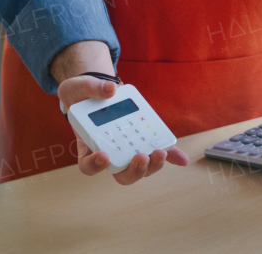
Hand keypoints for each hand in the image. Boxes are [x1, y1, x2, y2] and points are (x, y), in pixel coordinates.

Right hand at [57, 75, 189, 184]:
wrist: (96, 90)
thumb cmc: (82, 94)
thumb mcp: (79, 87)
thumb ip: (92, 88)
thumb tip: (110, 90)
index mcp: (89, 145)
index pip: (88, 165)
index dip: (95, 165)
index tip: (104, 156)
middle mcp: (110, 152)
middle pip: (121, 174)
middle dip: (134, 170)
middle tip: (141, 157)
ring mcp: (129, 148)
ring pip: (141, 167)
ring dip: (153, 164)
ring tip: (160, 152)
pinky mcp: (144, 138)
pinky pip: (157, 150)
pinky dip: (171, 155)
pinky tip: (182, 159)